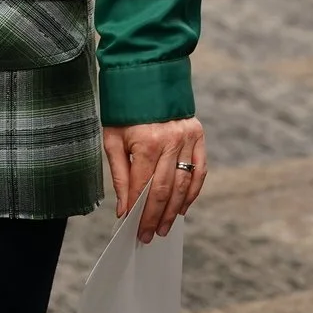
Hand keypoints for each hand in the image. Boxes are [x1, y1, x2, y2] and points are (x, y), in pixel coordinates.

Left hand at [102, 117, 205, 243]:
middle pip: (164, 190)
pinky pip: (199, 170)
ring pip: (183, 184)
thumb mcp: (112, 140)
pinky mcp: (198, 135)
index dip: (137, 211)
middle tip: (149, 236)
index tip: (132, 229)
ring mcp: (188, 138)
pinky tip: (182, 208)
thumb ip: (120, 176)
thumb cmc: (124, 110)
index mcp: (147, 142)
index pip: (142, 187)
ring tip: (164, 227)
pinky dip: (192, 192)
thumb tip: (123, 208)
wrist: (145, 76)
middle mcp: (170, 142)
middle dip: (155, 216)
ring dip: (173, 210)